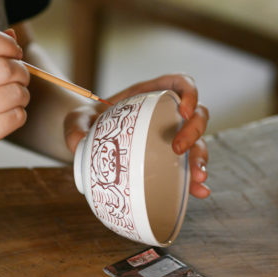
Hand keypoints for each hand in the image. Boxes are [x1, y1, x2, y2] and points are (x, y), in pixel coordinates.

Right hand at [0, 30, 29, 202]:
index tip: (13, 52)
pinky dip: (18, 115)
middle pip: (0, 66)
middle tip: (20, 78)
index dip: (4, 43)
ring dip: (22, 94)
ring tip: (16, 98)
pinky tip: (8, 117)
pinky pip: (12, 118)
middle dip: (20, 70)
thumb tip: (11, 35)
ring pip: (11, 93)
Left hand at [64, 74, 210, 197]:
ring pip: (198, 142)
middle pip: (197, 114)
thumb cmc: (87, 122)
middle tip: (179, 149)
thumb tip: (77, 143)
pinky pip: (188, 166)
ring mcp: (172, 136)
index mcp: (152, 93)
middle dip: (194, 131)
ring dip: (201, 159)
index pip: (180, 84)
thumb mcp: (78, 118)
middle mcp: (168, 113)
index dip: (190, 93)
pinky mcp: (169, 158)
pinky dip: (194, 180)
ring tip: (197, 179)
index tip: (184, 110)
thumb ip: (75, 126)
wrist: (87, 139)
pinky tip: (198, 192)